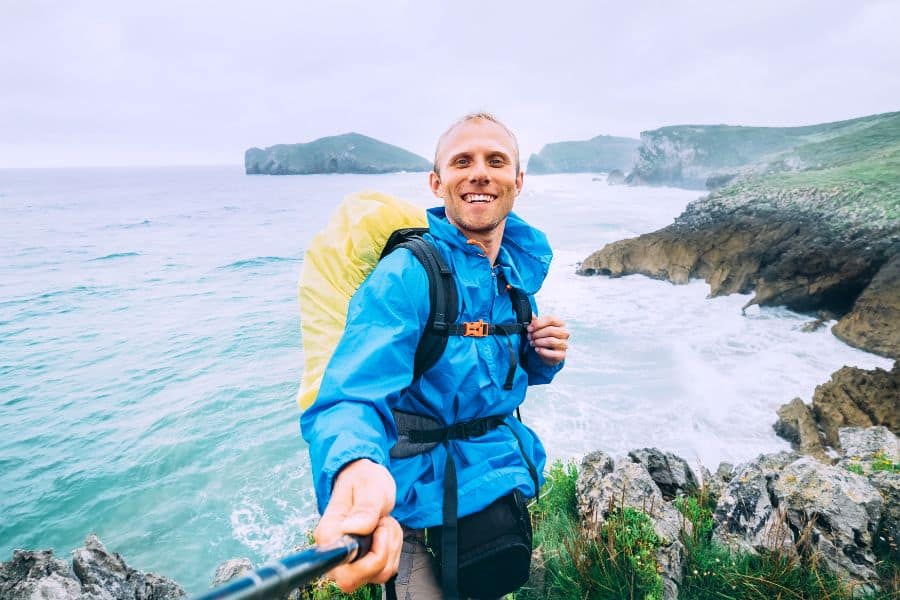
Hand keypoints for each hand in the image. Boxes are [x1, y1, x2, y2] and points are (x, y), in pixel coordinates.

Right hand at [313, 459, 402, 591]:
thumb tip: (354, 528)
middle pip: (356, 579)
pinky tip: (386, 530)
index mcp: (329, 534)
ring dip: (391, 547)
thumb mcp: (369, 487)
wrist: (367, 481)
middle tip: (383, 524)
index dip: (364, 563)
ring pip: (378, 574)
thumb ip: (365, 509)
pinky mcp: (364, 563)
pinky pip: (386, 569)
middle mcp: (335, 552)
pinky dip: (394, 549)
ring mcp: (349, 561)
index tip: (377, 533)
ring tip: (384, 522)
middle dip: (382, 552)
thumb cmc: (364, 480)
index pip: (340, 569)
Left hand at [527, 315, 569, 366]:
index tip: (529, 328)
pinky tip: (537, 349)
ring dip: (538, 342)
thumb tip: (531, 314)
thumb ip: (535, 321)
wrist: (546, 352)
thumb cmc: (543, 337)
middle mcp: (564, 333)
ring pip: (551, 341)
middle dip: (537, 334)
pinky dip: (542, 351)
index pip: (551, 319)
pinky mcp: (562, 354)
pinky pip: (553, 353)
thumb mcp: (538, 328)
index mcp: (560, 323)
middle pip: (550, 330)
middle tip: (530, 337)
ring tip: (533, 343)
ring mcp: (564, 344)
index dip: (538, 323)